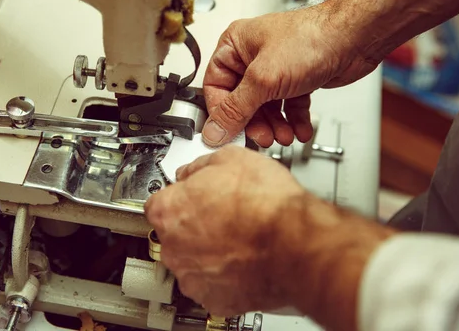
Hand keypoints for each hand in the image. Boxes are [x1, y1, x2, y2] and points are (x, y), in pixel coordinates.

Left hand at [145, 146, 394, 328]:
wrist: (298, 244)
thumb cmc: (268, 205)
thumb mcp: (231, 159)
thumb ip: (200, 166)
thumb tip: (194, 170)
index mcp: (169, 210)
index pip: (159, 202)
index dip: (181, 197)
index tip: (192, 197)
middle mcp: (173, 247)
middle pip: (174, 234)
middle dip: (194, 226)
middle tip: (223, 216)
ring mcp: (192, 277)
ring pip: (192, 262)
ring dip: (208, 252)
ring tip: (239, 238)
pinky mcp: (215, 299)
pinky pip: (212, 285)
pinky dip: (225, 276)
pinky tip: (244, 260)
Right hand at [202, 6, 376, 147]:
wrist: (355, 37)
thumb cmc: (312, 38)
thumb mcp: (263, 79)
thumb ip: (236, 110)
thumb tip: (214, 130)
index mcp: (235, 45)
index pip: (215, 87)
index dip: (222, 113)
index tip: (228, 133)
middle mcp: (253, 56)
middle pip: (241, 101)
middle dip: (254, 123)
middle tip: (263, 136)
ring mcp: (275, 68)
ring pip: (265, 107)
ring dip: (275, 125)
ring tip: (284, 135)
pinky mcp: (297, 79)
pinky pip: (287, 106)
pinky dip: (293, 120)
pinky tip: (299, 129)